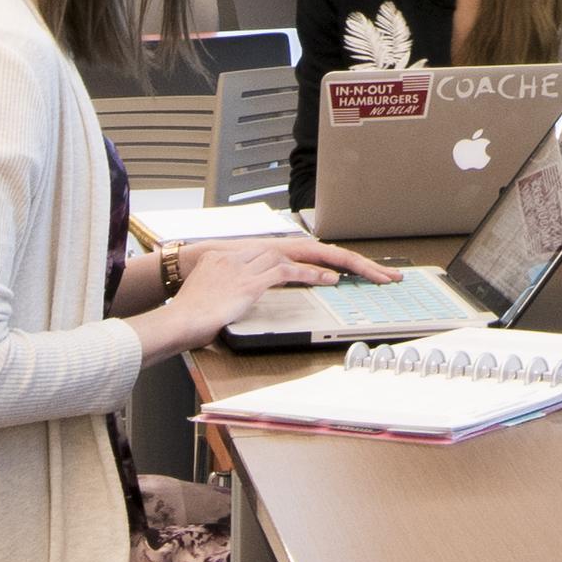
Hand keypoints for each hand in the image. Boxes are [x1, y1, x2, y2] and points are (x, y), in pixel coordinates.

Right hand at [128, 230, 398, 362]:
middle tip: (383, 273)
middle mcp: (257, 253)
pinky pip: (287, 272)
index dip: (334, 260)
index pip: (304, 253)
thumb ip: (249, 288)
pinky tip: (331, 280)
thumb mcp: (229, 291)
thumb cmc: (199, 305)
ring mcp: (254, 264)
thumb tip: (260, 297)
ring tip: (371, 275)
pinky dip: (311, 274)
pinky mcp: (251, 280)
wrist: (177, 313)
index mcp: (255, 254)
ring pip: (308, 256)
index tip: (359, 270)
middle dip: (353, 260)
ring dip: (342, 266)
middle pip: (315, 248)